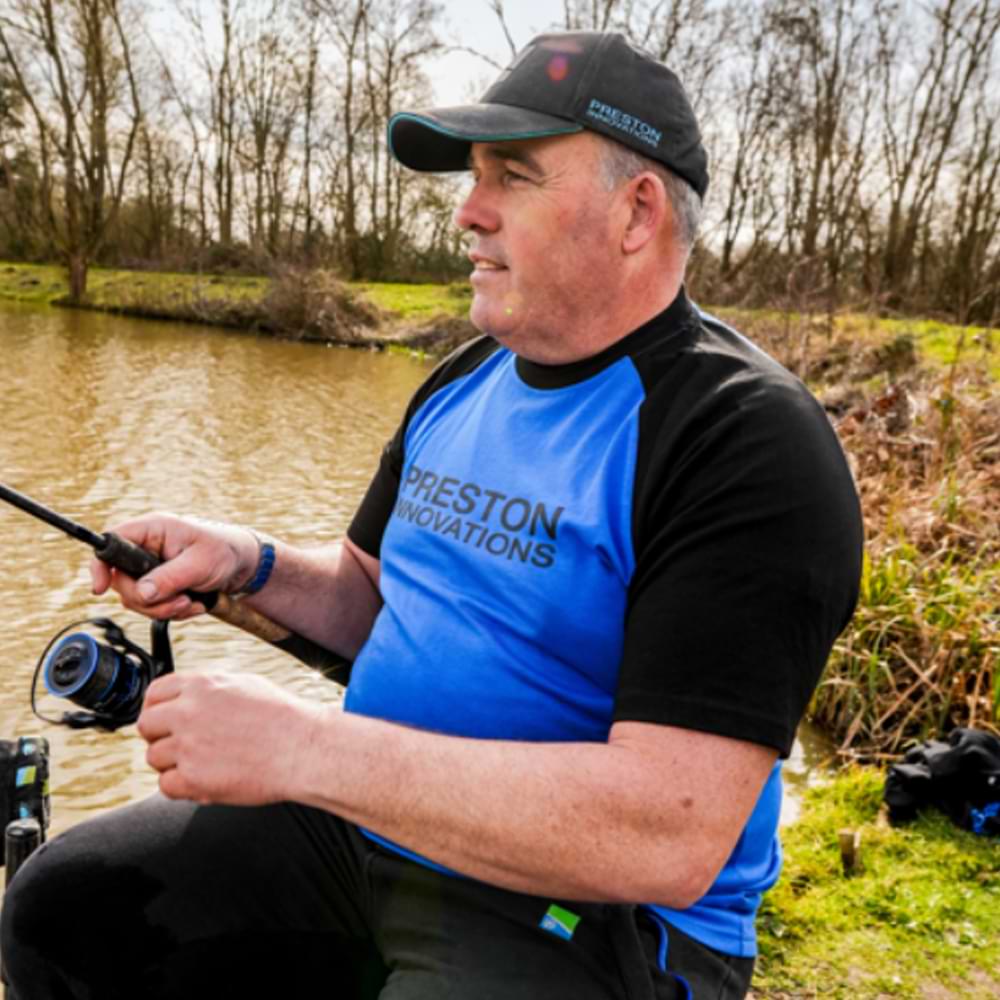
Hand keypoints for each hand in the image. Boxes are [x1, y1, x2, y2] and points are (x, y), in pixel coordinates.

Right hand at [89, 513, 257, 619]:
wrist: (243, 565)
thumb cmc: (224, 551)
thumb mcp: (200, 563)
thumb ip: (169, 577)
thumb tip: (142, 593)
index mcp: (152, 530)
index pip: (111, 543)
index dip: (100, 565)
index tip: (100, 589)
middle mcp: (146, 549)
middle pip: (120, 581)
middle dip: (148, 599)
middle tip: (179, 601)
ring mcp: (151, 569)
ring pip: (136, 599)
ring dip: (163, 608)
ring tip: (191, 602)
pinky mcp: (159, 586)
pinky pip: (152, 607)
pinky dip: (172, 611)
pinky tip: (194, 604)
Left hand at [137, 671, 323, 804]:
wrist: (302, 749)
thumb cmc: (283, 718)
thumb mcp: (244, 685)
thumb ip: (209, 689)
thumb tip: (189, 697)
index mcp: (201, 686)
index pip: (155, 693)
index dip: (158, 708)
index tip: (165, 719)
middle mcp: (188, 712)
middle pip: (146, 725)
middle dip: (161, 736)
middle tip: (182, 744)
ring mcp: (188, 746)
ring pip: (154, 758)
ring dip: (173, 763)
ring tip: (203, 763)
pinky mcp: (193, 778)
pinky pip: (166, 786)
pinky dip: (182, 787)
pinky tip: (206, 778)